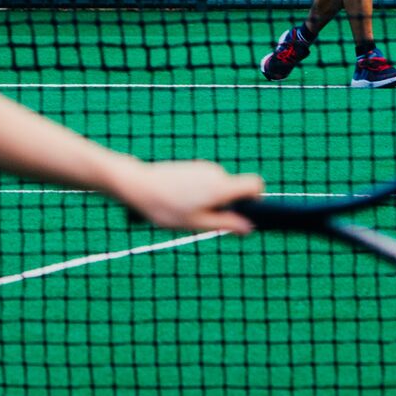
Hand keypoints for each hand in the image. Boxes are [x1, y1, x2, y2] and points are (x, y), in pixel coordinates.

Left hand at [117, 159, 265, 233]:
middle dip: (228, 205)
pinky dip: (201, 194)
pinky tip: (179, 202)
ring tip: (186, 211)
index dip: (257, 199)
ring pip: (220, 187)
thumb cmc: (166, 208)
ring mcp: (204, 167)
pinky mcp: (193, 167)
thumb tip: (248, 228)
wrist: (138, 185)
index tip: (245, 213)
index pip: (256, 184)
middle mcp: (217, 172)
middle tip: (205, 220)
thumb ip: (225, 224)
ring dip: (212, 201)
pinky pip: (207, 182)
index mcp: (222, 187)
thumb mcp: (197, 223)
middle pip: (236, 189)